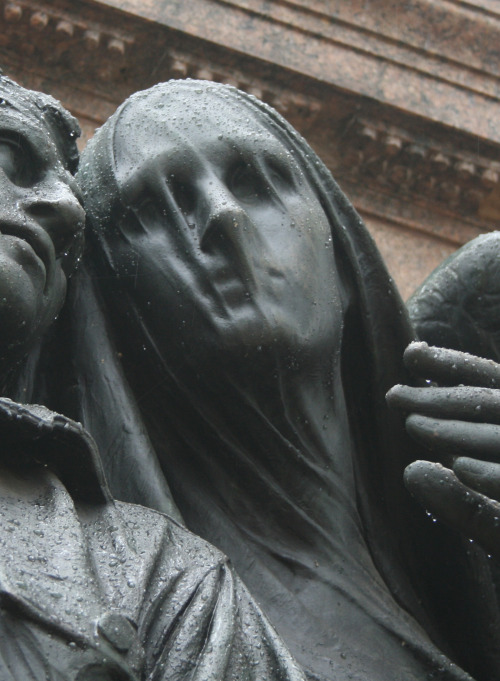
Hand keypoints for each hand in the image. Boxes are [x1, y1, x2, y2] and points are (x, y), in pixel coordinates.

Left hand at [387, 342, 499, 556]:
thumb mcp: (499, 527)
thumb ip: (465, 502)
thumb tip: (414, 472)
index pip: (495, 386)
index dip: (454, 367)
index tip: (410, 354)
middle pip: (495, 407)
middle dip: (443, 399)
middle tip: (393, 396)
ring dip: (460, 433)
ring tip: (411, 426)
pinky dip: (498, 475)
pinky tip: (462, 469)